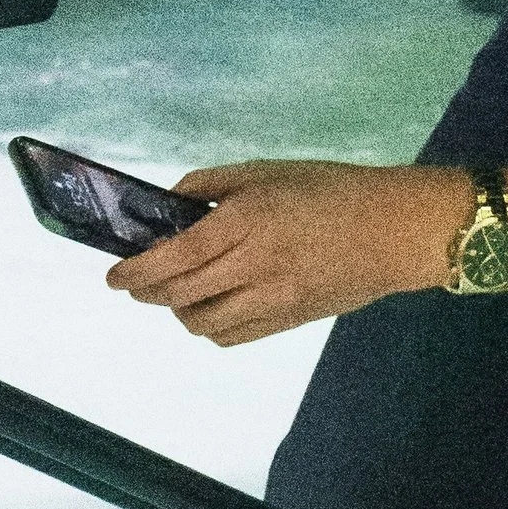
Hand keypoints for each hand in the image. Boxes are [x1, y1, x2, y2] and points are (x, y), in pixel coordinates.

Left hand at [105, 157, 454, 344]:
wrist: (393, 232)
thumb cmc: (330, 189)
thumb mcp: (266, 171)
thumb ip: (212, 186)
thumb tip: (171, 203)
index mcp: (247, 221)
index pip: (175, 256)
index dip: (137, 270)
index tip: (114, 274)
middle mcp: (254, 266)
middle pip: (180, 294)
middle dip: (147, 291)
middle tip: (134, 281)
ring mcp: (272, 301)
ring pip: (202, 323)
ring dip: (177, 310)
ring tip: (176, 291)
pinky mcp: (287, 322)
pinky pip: (231, 337)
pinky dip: (209, 326)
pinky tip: (210, 306)